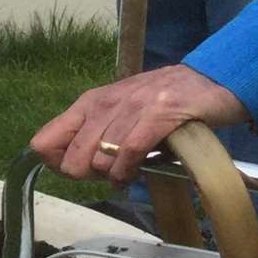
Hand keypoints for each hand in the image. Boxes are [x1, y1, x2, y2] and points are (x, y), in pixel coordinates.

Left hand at [30, 64, 249, 186]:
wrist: (211, 82)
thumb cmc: (163, 103)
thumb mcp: (121, 114)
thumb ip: (93, 135)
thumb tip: (66, 166)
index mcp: (91, 102)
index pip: (46, 140)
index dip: (57, 164)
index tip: (79, 171)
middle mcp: (106, 102)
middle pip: (73, 158)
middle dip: (89, 176)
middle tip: (110, 173)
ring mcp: (133, 106)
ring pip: (101, 158)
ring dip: (114, 174)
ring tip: (129, 170)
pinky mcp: (159, 114)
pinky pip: (130, 152)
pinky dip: (129, 171)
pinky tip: (135, 173)